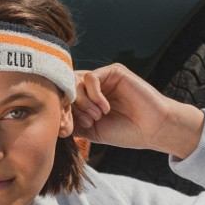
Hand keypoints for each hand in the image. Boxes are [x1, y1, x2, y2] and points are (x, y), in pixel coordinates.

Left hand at [69, 63, 204, 157]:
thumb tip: (51, 121)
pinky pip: (91, 77)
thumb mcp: (92, 131)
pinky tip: (105, 108)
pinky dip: (94, 95)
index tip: (69, 129)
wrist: (153, 129)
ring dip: (83, 102)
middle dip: (70, 107)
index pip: (63, 98)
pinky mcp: (114, 72)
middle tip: (85, 122)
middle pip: (66, 88)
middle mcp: (93, 87)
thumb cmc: (127, 132)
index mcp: (87, 100)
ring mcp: (103, 78)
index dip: (61, 112)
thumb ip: (73, 123)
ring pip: (76, 81)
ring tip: (97, 117)